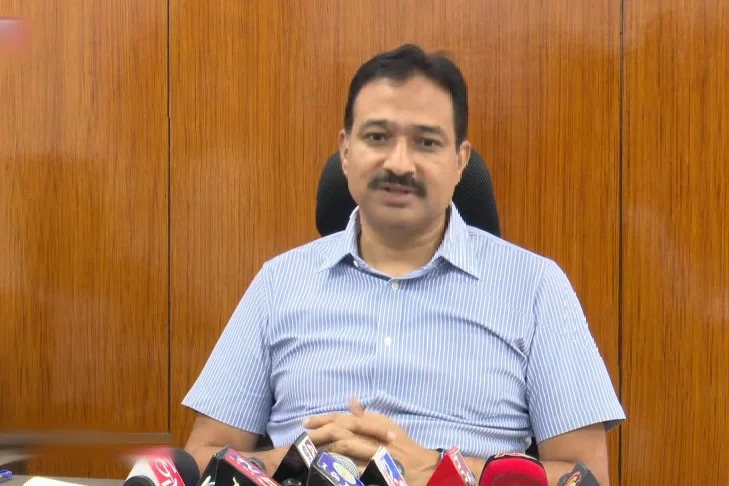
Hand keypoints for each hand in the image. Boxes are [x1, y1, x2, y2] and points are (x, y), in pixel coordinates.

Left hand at [304, 397, 439, 484]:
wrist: (418, 465)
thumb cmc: (400, 443)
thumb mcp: (383, 423)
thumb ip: (364, 413)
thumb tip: (351, 398)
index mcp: (369, 423)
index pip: (341, 417)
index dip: (322, 419)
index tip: (306, 422)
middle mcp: (368, 434)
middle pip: (338, 430)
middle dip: (318, 433)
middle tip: (302, 437)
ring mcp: (370, 451)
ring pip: (342, 446)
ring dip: (324, 448)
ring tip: (309, 451)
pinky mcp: (371, 468)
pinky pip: (351, 466)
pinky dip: (337, 464)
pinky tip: (325, 465)